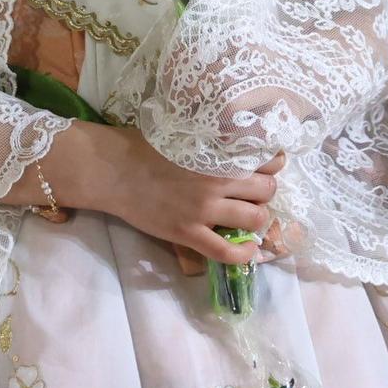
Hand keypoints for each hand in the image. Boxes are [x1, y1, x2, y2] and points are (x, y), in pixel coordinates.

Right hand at [62, 125, 282, 264]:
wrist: (114, 169)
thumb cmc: (145, 146)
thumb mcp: (186, 133)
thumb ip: (214, 141)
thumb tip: (237, 142)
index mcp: (217, 153)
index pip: (266, 160)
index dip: (274, 165)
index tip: (271, 168)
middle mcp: (217, 180)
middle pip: (266, 190)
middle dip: (265, 193)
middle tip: (254, 194)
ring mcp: (204, 209)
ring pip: (254, 219)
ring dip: (257, 219)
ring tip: (248, 218)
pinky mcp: (189, 233)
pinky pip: (227, 252)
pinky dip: (244, 254)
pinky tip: (249, 250)